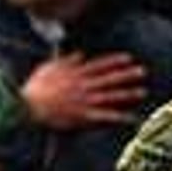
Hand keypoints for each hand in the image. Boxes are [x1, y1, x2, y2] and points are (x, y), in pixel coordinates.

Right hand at [21, 52, 145, 129]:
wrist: (29, 105)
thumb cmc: (36, 87)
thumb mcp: (48, 68)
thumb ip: (65, 60)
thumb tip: (80, 53)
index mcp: (74, 74)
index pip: (99, 65)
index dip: (114, 61)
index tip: (128, 58)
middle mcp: (82, 86)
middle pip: (108, 79)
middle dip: (126, 75)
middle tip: (142, 71)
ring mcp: (84, 100)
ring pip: (109, 95)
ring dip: (127, 93)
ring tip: (142, 91)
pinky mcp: (83, 115)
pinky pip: (103, 116)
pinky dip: (117, 117)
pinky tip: (130, 117)